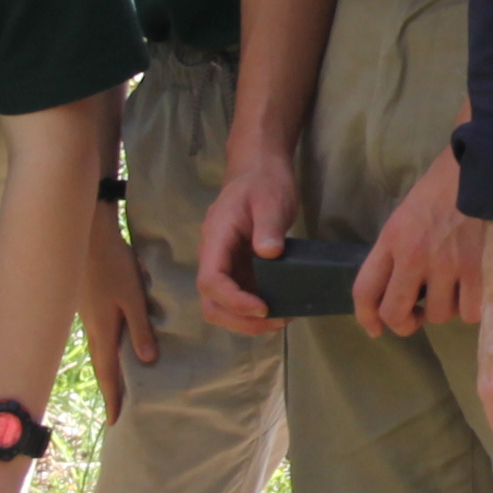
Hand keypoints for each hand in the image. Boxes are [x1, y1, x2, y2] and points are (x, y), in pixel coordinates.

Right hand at [81, 196, 158, 424]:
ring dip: (106, 367)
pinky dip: (105, 346)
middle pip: (100, 364)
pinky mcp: (85, 301)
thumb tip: (147, 361)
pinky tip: (112, 342)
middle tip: (115, 408)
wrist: (83, 233)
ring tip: (116, 382)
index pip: (108, 373)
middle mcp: (91, 327)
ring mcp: (85, 314)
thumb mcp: (132, 296)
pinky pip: (96, 332)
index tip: (115, 422)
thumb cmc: (112, 263)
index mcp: (102, 330)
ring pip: (97, 348)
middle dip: (109, 387)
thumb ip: (140, 328)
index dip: (113, 397)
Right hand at [196, 148, 302, 336]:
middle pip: (211, 302)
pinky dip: (256, 312)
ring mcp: (226, 265)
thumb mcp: (271, 200)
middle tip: (276, 321)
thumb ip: (268, 226)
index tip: (263, 307)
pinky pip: (239, 298)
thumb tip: (268, 254)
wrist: (259, 171)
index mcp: (216, 239)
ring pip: (222, 306)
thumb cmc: (263, 182)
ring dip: (247, 321)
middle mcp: (215, 257)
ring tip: (282, 319)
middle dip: (239, 320)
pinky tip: (282, 309)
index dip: (233, 300)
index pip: (211, 280)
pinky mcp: (239, 269)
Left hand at [353, 145, 479, 338]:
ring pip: (437, 315)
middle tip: (415, 317)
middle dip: (403, 324)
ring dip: (444, 308)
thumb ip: (396, 252)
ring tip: (453, 287)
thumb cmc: (443, 190)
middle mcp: (414, 255)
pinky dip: (472, 307)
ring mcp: (448, 264)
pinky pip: (470, 312)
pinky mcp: (479, 269)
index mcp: (392, 239)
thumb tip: (398, 292)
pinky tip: (475, 289)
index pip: (364, 290)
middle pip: (394, 313)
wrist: (482, 166)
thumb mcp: (406, 216)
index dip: (365, 318)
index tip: (375, 328)